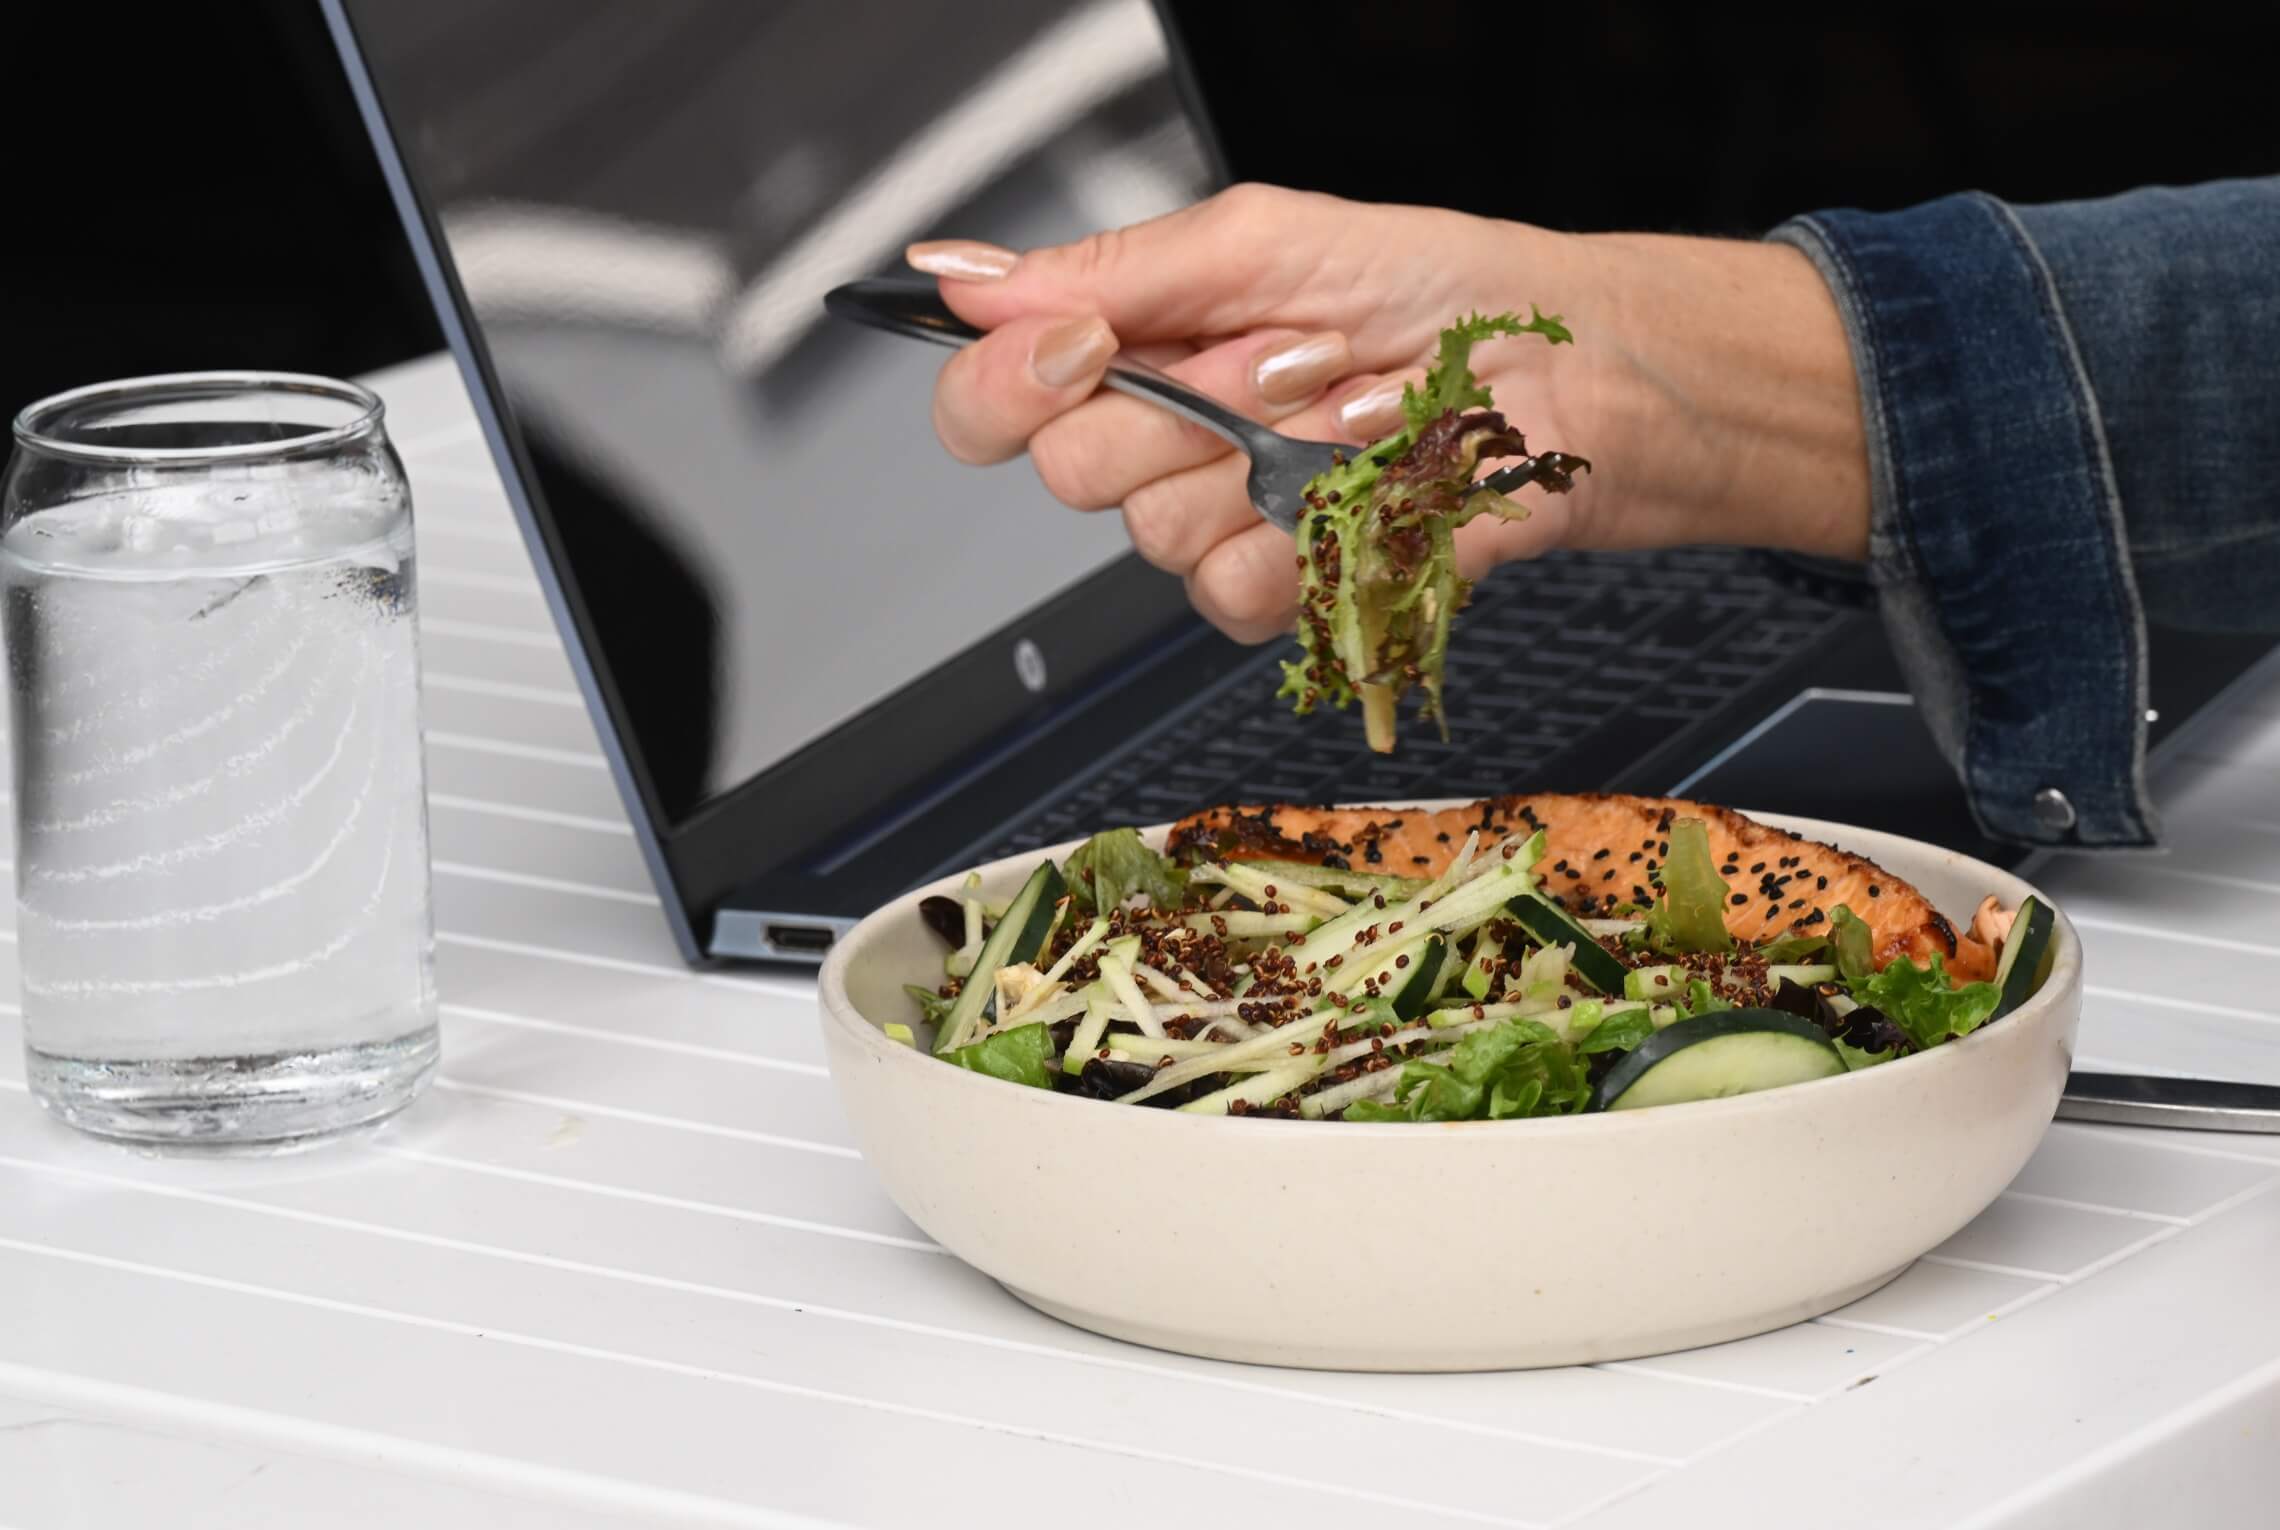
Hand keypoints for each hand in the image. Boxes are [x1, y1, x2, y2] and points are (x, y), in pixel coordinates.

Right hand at [912, 184, 1868, 644]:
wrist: (1579, 378)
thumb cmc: (1451, 291)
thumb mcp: (1267, 242)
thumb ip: (1111, 269)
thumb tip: (963, 274)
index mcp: (1155, 340)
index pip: (999, 393)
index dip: (1009, 382)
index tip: (1075, 349)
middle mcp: (1178, 434)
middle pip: (1068, 471)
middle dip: (1164, 416)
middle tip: (1260, 371)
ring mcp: (1233, 516)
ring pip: (1156, 538)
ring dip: (1252, 474)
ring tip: (1338, 422)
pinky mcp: (1294, 589)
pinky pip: (1232, 600)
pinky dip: (1294, 551)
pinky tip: (1351, 504)